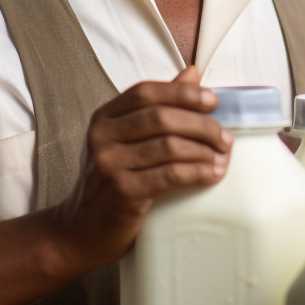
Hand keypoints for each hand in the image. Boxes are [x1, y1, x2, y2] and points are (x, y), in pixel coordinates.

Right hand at [49, 66, 232, 270]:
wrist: (80, 231)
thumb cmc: (111, 183)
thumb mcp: (126, 141)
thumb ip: (157, 108)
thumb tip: (192, 73)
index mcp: (104, 118)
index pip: (147, 92)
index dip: (183, 93)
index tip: (213, 101)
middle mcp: (102, 136)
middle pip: (162, 117)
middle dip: (202, 126)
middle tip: (225, 139)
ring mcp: (109, 164)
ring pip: (169, 146)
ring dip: (204, 151)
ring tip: (222, 159)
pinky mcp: (122, 191)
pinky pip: (169, 175)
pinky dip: (197, 173)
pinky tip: (211, 175)